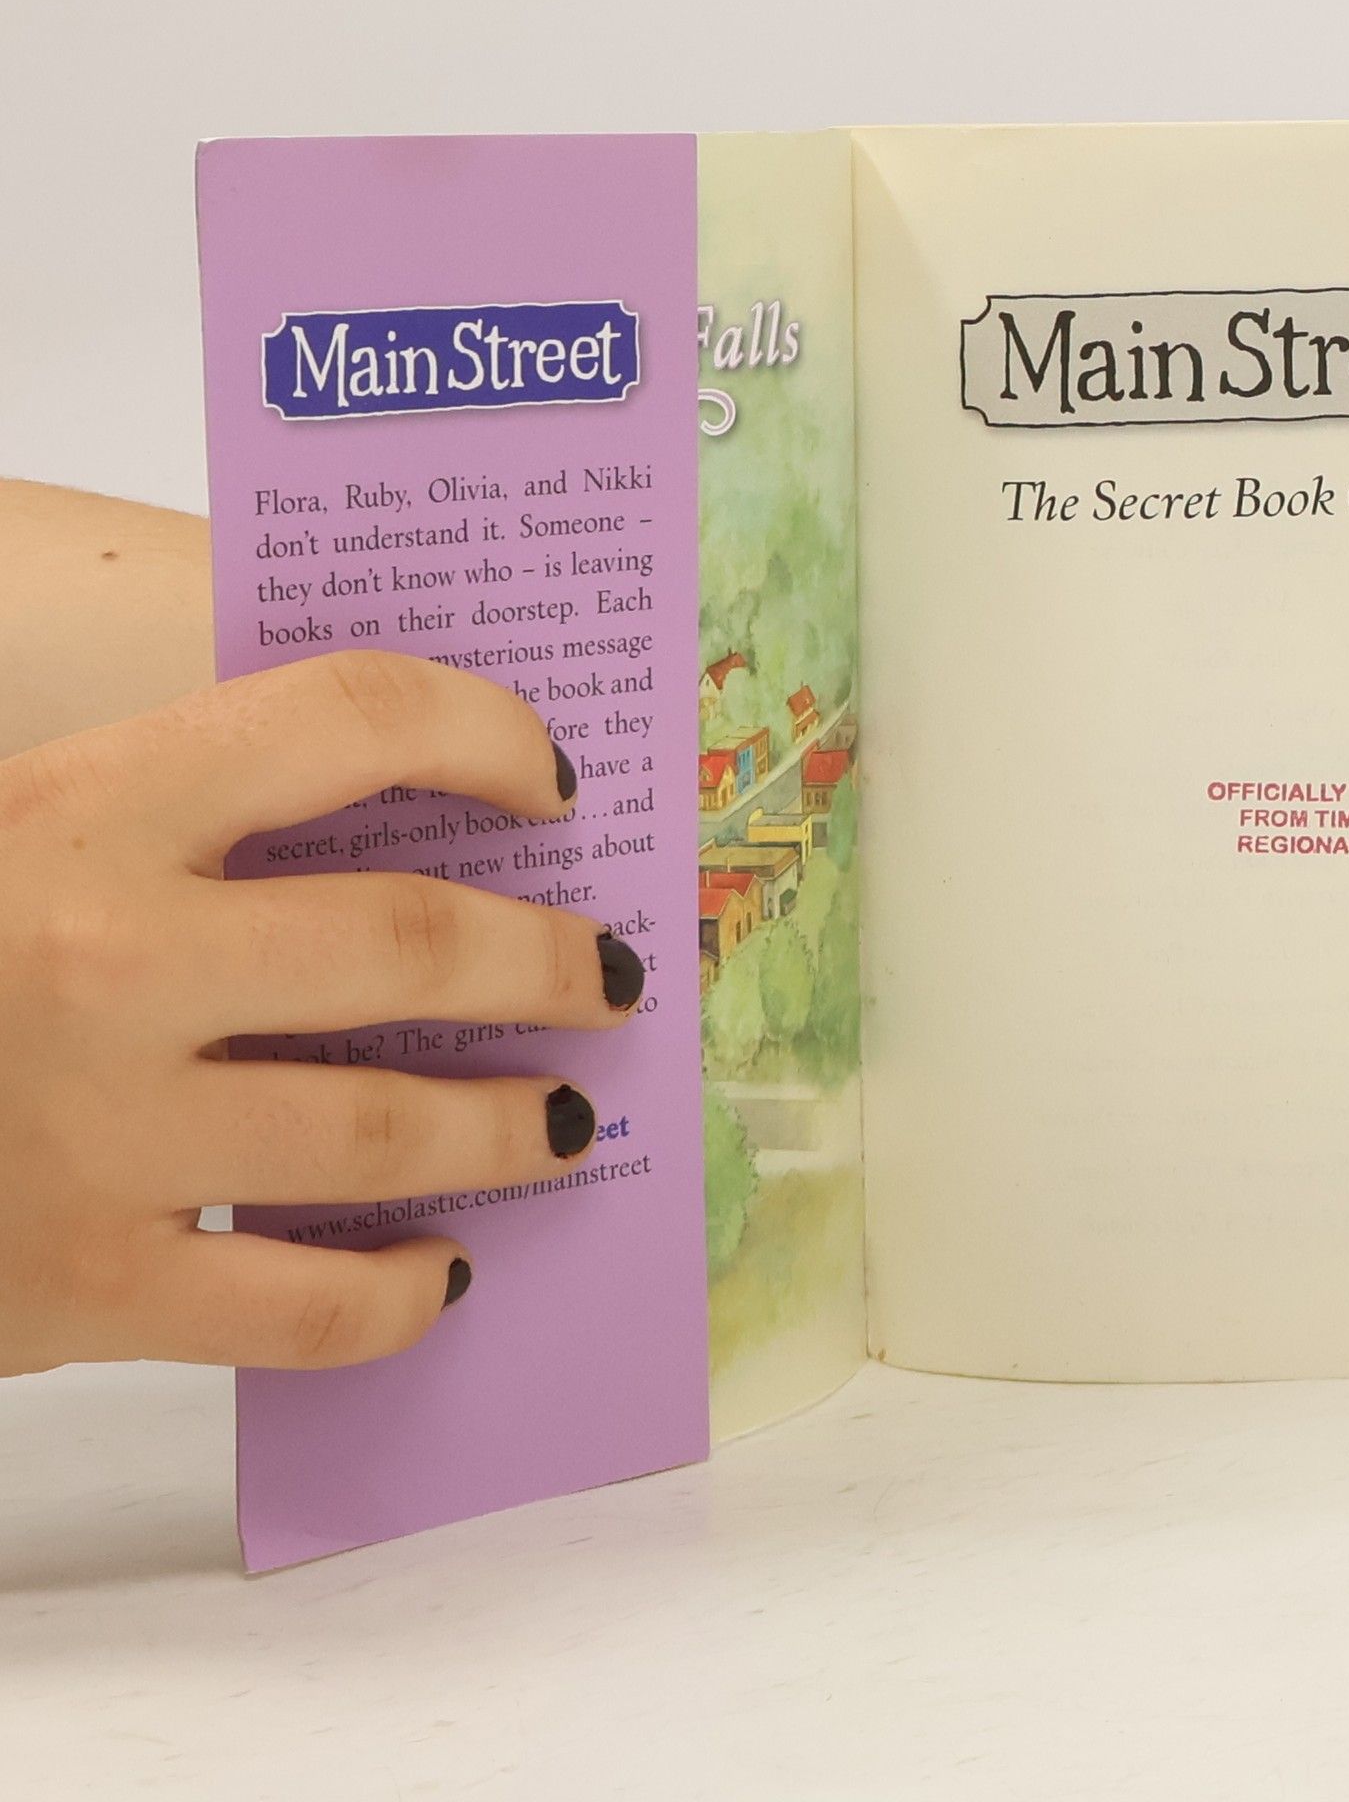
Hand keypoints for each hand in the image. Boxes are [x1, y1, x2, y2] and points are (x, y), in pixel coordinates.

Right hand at [0, 650, 645, 1376]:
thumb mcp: (9, 827)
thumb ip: (169, 810)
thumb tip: (379, 809)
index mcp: (83, 806)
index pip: (345, 717)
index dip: (482, 730)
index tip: (553, 775)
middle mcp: (106, 959)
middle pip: (412, 943)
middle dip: (548, 959)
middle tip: (614, 972)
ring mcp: (99, 1134)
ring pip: (388, 1131)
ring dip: (513, 1125)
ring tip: (572, 1117)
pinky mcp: (77, 1286)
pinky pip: (298, 1306)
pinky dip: (397, 1294)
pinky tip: (443, 1271)